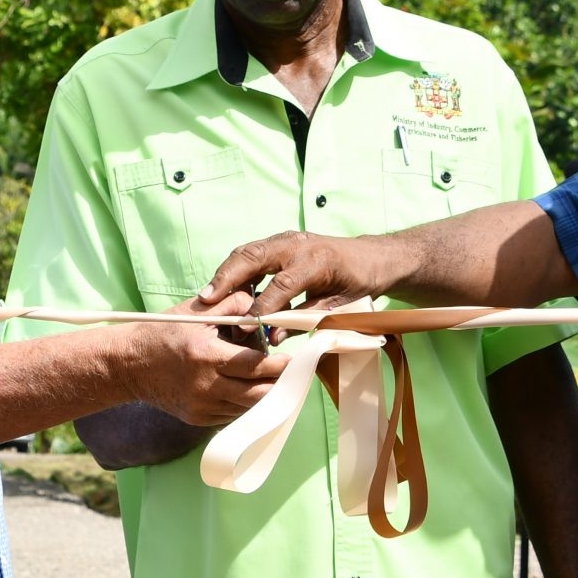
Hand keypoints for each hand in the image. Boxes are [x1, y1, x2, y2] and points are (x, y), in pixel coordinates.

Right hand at [124, 291, 285, 426]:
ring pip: (248, 408)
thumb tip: (262, 306)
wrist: (130, 365)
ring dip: (264, 395)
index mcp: (206, 356)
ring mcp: (202, 407)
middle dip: (278, 384)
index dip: (280, 365)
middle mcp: (206, 386)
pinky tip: (249, 389)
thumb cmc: (163, 333)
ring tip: (273, 380)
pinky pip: (233, 415)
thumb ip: (232, 305)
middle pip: (258, 394)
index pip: (255, 366)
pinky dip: (245, 403)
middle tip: (291, 373)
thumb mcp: (195, 312)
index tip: (294, 360)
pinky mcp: (199, 419)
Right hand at [201, 230, 399, 318]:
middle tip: (207, 300)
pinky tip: (222, 290)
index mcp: (317, 261)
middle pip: (254, 257)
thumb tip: (273, 337)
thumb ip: (305, 319)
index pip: (283, 284)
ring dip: (225, 273)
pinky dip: (234, 270)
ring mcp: (286, 240)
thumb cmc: (357, 284)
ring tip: (206, 297)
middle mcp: (297, 245)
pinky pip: (250, 254)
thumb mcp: (338, 306)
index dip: (262, 306)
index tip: (245, 325)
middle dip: (228, 278)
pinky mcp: (278, 243)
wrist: (370, 258)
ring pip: (247, 252)